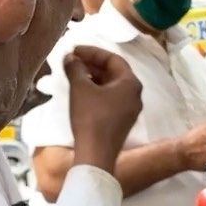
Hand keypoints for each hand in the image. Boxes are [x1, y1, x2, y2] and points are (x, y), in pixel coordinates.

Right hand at [67, 44, 142, 175]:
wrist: (96, 154)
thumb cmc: (90, 118)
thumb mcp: (80, 88)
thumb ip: (75, 68)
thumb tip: (69, 57)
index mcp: (131, 83)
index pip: (112, 58)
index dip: (92, 52)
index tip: (74, 50)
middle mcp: (135, 95)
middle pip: (113, 72)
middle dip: (92, 64)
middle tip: (72, 61)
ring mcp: (130, 110)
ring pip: (111, 86)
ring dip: (93, 78)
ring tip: (74, 74)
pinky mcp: (122, 122)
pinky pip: (111, 99)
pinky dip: (97, 91)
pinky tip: (81, 92)